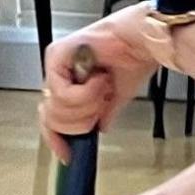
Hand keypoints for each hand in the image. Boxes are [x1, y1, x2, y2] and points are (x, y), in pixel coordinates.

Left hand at [39, 8, 159, 138]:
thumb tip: (98, 129)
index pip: (50, 118)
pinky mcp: (57, 56)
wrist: (144, 40)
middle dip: (81, 122)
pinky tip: (100, 80)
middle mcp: (58, 73)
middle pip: (52, 119)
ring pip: (57, 109)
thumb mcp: (116, 97)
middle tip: (100, 107)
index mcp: (69, 81)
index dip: (56, 139)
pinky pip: (63, 93)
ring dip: (87, 106)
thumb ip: (102, 114)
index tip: (67, 155)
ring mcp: (55, 64)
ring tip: (103, 89)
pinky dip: (86, 94)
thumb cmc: (133, 57)